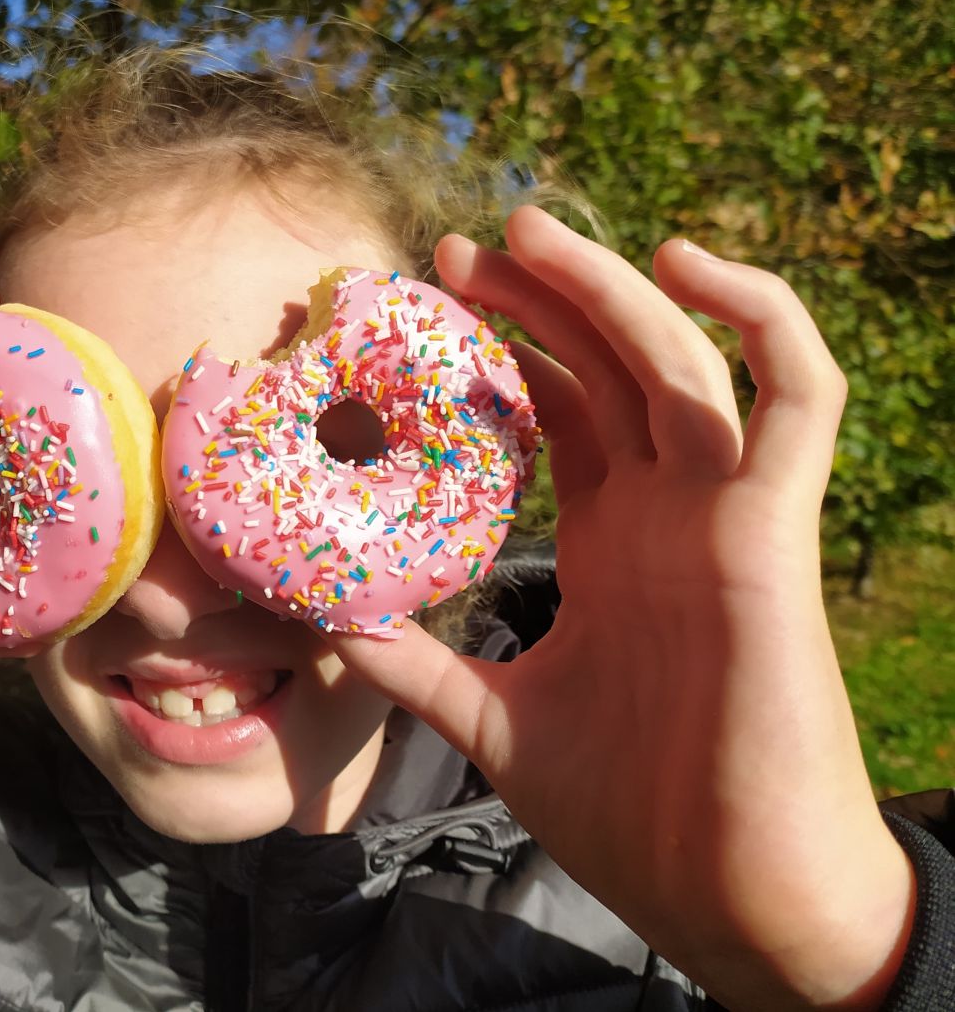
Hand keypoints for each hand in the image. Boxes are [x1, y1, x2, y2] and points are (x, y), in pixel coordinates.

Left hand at [324, 207, 915, 1009]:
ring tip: (527, 229)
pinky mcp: (774, 533)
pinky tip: (687, 268)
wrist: (726, 899)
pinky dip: (763, 320)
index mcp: (613, 541)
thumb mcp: (492, 721)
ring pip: (683, 356)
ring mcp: (724, 514)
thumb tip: (326, 619)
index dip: (504, 348)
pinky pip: (801, 399)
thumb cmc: (630, 812)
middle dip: (541, 294)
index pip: (563, 408)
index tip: (420, 307)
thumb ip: (417, 665)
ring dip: (613, 284)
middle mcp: (668, 511)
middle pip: (611, 363)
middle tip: (452, 250)